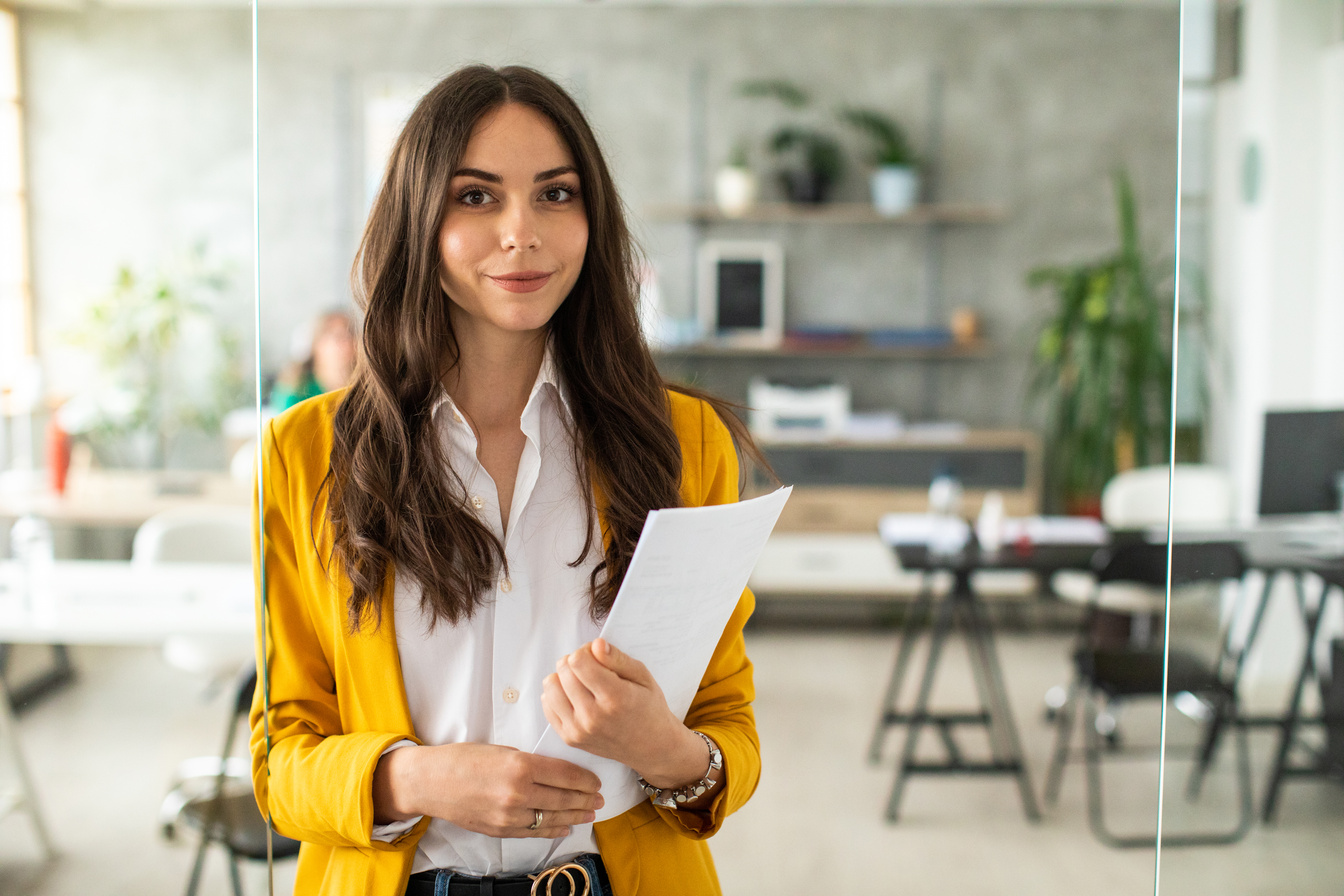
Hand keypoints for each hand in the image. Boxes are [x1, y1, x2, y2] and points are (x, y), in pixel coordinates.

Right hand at [372, 742, 602, 838]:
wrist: (431, 782)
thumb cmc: (463, 759)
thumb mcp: (502, 750)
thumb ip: (529, 761)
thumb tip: (556, 770)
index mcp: (520, 766)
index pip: (565, 774)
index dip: (585, 779)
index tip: (597, 780)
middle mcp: (517, 792)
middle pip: (564, 798)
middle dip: (586, 799)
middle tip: (600, 799)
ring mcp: (509, 815)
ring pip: (552, 818)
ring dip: (575, 816)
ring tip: (590, 813)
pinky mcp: (501, 829)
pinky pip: (534, 832)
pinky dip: (553, 830)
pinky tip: (566, 826)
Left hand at [541, 639, 703, 786]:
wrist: (651, 747)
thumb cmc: (648, 707)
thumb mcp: (643, 677)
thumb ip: (618, 659)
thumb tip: (595, 644)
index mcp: (615, 697)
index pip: (578, 662)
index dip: (585, 651)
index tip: (596, 655)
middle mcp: (594, 716)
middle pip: (563, 671)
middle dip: (574, 662)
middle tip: (590, 668)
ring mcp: (579, 730)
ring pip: (550, 687)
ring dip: (562, 677)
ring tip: (580, 681)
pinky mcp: (570, 738)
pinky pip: (547, 706)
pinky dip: (557, 695)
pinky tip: (574, 695)